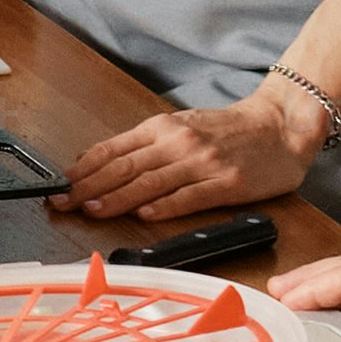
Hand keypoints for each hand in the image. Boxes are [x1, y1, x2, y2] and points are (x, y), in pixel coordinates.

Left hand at [60, 88, 318, 224]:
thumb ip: (143, 145)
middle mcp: (179, 142)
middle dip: (89, 186)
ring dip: (118, 197)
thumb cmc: (229, 130)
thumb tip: (97, 162)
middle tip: (62, 203)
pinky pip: (191, 196)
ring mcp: (203, 163)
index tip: (59, 185)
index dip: (83, 169)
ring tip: (93, 209)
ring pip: (152, 182)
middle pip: (125, 166)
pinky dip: (166, 206)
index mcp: (163, 128)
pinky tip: (145, 215)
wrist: (281, 126)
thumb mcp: (181, 126)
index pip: (113, 149)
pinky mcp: (227, 183)